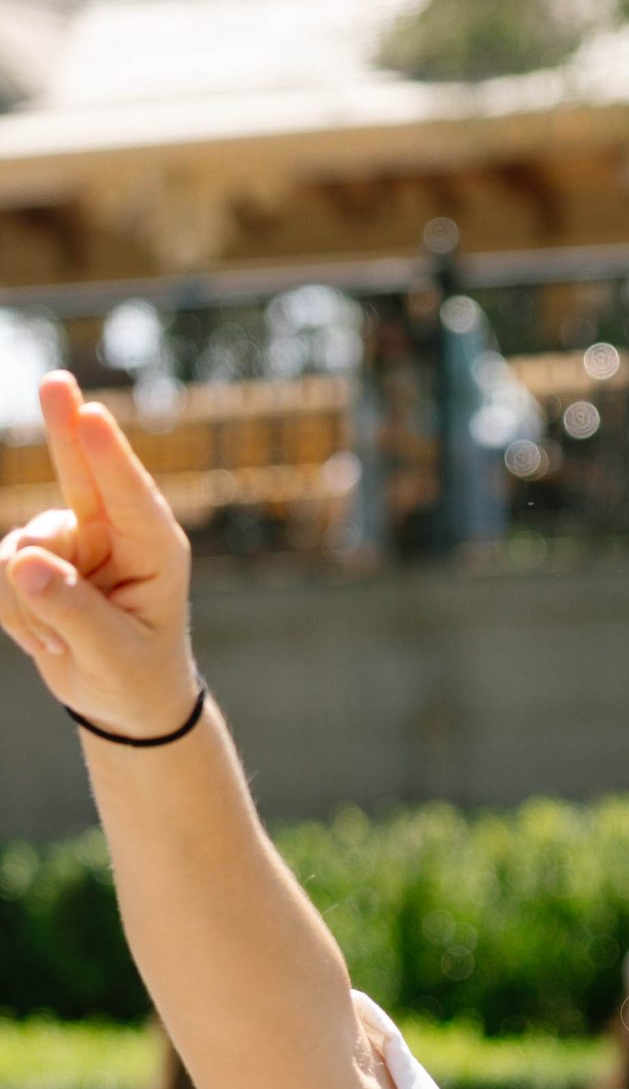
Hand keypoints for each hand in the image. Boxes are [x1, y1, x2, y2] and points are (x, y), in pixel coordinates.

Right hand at [0, 372, 197, 735]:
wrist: (124, 707)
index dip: (106, 455)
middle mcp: (112, 533)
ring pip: (20, 550)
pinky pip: (0, 572)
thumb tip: (24, 562)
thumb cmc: (138, 680)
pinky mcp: (37, 558)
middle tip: (56, 380)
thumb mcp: (113, 655)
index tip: (94, 417)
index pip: (128, 495)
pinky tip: (43, 636)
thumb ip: (71, 610)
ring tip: (60, 642)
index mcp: (154, 548)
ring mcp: (71, 541)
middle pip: (80, 471)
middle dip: (64, 427)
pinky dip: (11, 611)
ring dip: (28, 604)